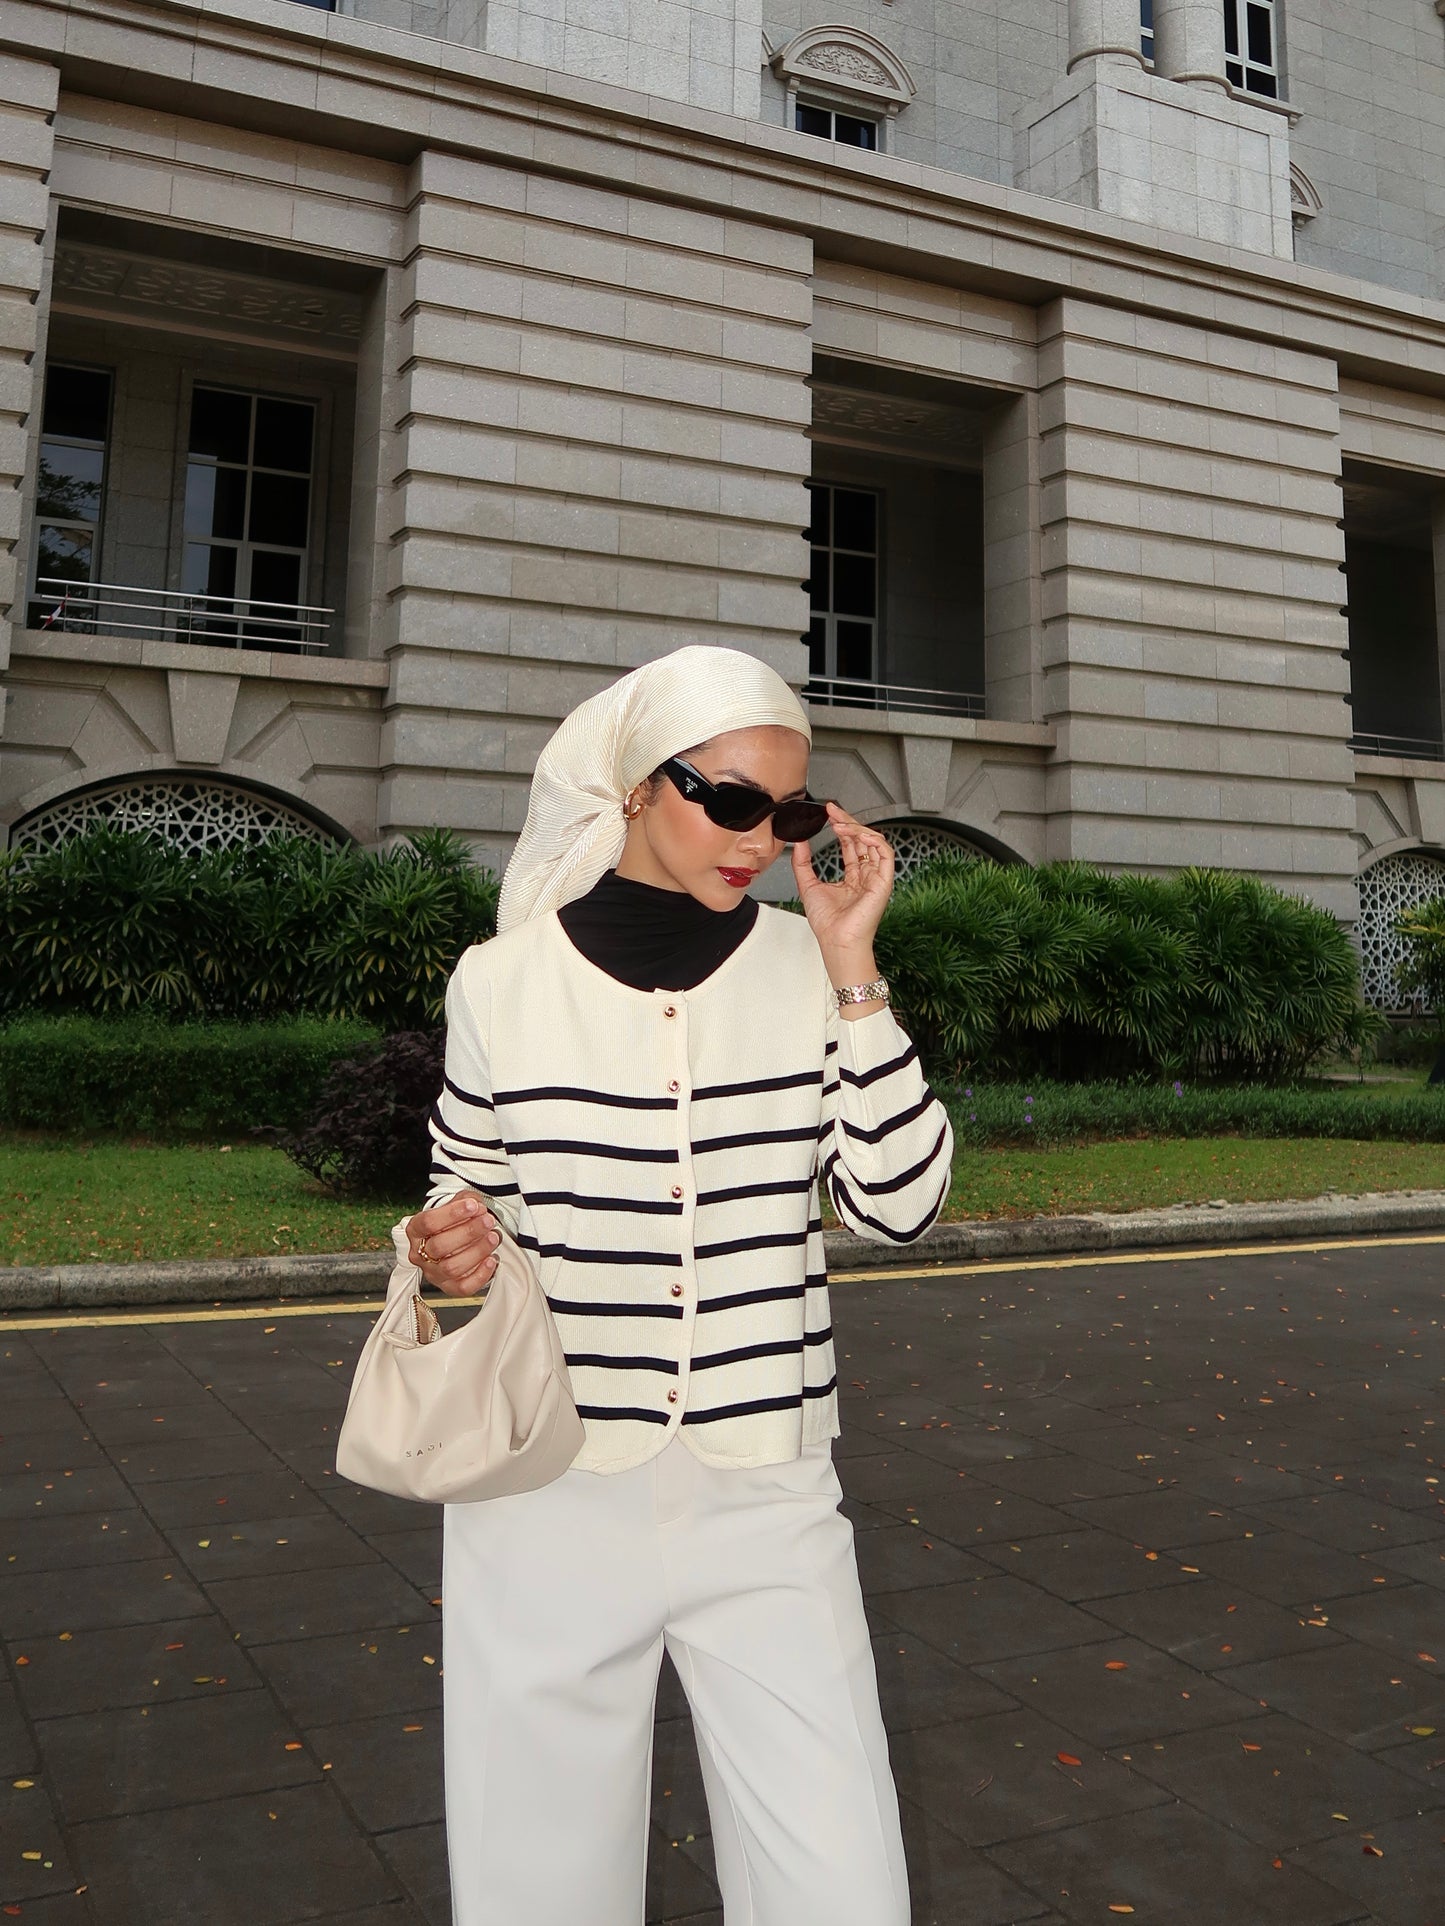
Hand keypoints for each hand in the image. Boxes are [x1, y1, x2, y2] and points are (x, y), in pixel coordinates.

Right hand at [406, 1192, 501, 1297]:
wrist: (454, 1238)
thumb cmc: (454, 1221)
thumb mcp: (458, 1204)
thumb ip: (466, 1201)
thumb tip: (477, 1207)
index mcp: (416, 1231)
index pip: (428, 1222)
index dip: (452, 1214)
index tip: (473, 1206)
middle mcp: (420, 1254)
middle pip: (439, 1246)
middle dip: (468, 1232)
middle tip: (488, 1221)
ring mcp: (433, 1273)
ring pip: (451, 1268)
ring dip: (477, 1251)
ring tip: (493, 1237)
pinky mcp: (449, 1287)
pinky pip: (463, 1287)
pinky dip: (480, 1275)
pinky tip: (492, 1260)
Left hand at [790, 802, 893, 966]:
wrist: (835, 940)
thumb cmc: (826, 922)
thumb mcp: (807, 885)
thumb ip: (803, 862)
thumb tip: (799, 842)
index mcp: (852, 876)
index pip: (850, 844)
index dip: (841, 826)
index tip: (829, 813)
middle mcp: (866, 875)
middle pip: (862, 840)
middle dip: (848, 822)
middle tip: (833, 811)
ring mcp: (876, 877)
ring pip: (874, 843)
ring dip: (858, 829)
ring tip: (841, 823)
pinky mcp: (883, 882)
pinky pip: (886, 854)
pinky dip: (874, 840)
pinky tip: (858, 834)